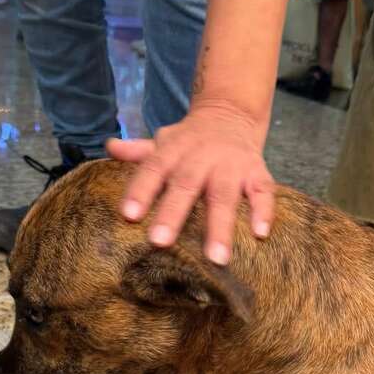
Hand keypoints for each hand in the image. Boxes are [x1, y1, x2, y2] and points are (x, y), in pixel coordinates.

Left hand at [107, 101, 274, 263]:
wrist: (230, 113)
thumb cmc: (189, 140)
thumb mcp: (164, 142)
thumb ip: (138, 150)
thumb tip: (110, 147)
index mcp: (174, 151)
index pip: (153, 169)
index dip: (141, 190)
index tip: (129, 215)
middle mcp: (202, 157)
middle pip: (186, 184)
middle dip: (173, 213)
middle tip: (160, 242)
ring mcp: (231, 164)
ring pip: (224, 195)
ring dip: (221, 227)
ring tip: (217, 259)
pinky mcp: (257, 171)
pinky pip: (263, 191)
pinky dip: (263, 211)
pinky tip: (260, 234)